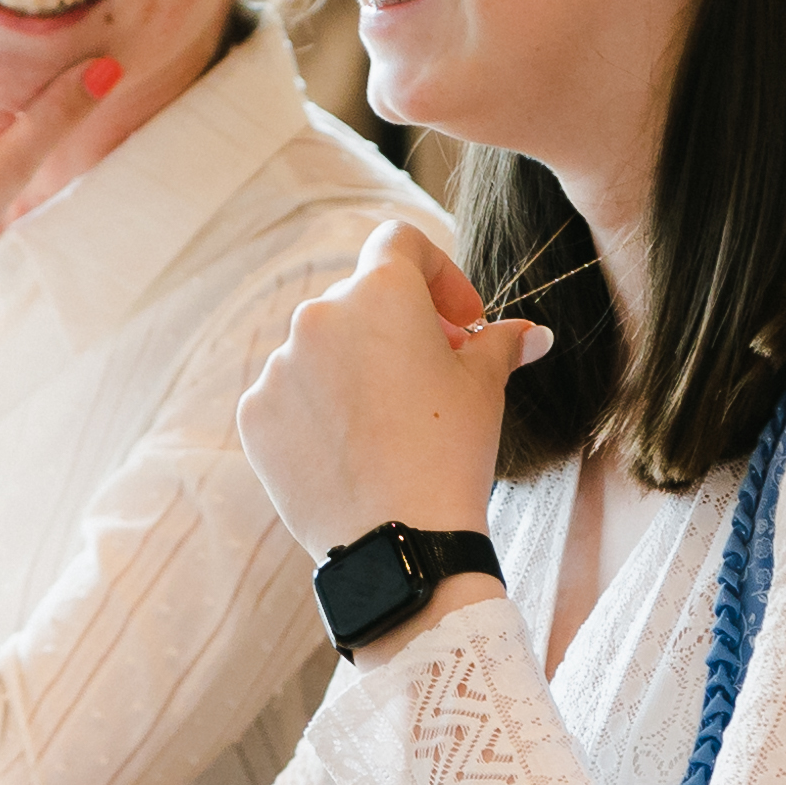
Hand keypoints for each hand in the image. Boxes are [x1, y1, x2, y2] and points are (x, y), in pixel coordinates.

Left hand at [239, 222, 547, 559]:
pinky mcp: (256, 413)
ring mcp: (279, 366)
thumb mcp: (484, 388)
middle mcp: (318, 315)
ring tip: (390, 422)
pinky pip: (290, 394)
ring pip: (321, 349)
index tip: (457, 320)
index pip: (400, 243)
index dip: (436, 273)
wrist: (401, 541)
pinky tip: (354, 448)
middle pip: (359, 299)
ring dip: (355, 370)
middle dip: (399, 328)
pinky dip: (319, 409)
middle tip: (433, 374)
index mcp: (380, 292)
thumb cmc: (450, 453)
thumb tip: (530, 335)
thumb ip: (499, 344)